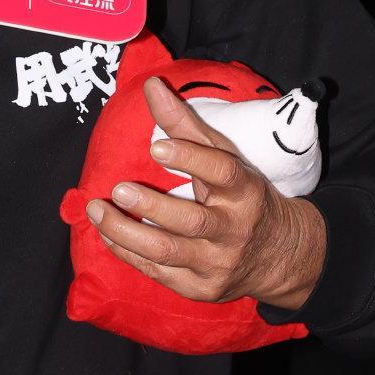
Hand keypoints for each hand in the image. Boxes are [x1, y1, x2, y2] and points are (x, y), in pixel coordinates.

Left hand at [86, 75, 325, 310]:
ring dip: (126, 233)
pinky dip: (127, 252)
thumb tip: (151, 86)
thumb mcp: (224, 158)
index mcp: (244, 191)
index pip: (222, 172)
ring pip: (168, 252)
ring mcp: (216, 263)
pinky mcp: (200, 288)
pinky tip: (106, 234)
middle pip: (191, 221)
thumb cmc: (241, 195)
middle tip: (118, 189)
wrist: (278, 256)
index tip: (157, 147)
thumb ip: (186, 124)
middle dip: (152, 206)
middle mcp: (233, 229)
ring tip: (96, 210)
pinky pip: (158, 271)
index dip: (191, 158)